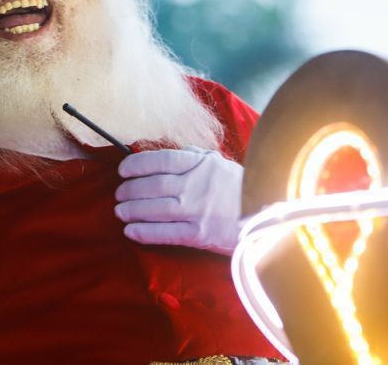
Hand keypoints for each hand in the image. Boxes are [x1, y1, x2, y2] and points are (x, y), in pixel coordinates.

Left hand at [115, 147, 242, 254]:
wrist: (268, 215)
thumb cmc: (242, 187)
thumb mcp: (220, 163)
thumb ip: (195, 157)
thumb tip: (173, 153)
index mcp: (200, 165)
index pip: (161, 160)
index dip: (137, 164)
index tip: (123, 170)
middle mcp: (195, 186)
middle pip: (153, 186)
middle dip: (130, 189)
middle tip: (119, 193)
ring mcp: (197, 211)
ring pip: (155, 209)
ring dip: (132, 210)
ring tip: (119, 211)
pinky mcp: (200, 234)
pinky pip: (166, 233)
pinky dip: (145, 232)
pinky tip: (131, 231)